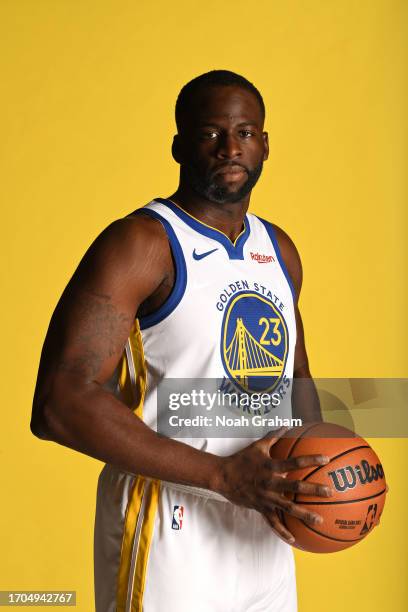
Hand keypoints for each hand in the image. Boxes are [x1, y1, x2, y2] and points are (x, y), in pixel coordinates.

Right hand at [213, 428, 333, 542]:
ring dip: (304, 514)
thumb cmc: (241, 459)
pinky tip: (294, 539)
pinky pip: (273, 522)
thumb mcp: (258, 446)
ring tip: (320, 519)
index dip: (312, 459)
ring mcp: (266, 497)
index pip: (295, 462)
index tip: (326, 459)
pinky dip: (282, 531)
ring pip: (288, 508)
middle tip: (330, 492)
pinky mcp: (261, 508)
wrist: (223, 476)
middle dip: (314, 490)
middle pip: (296, 487)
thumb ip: (274, 437)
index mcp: (272, 466)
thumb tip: (287, 426)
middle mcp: (271, 482)